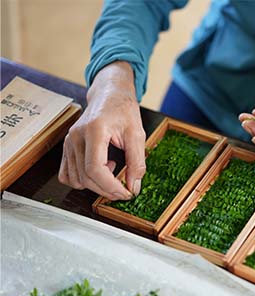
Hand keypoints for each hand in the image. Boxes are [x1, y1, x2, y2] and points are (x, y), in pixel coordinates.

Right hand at [58, 61, 145, 199]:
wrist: (109, 94)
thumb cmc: (123, 110)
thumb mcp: (137, 134)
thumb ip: (137, 162)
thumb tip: (133, 187)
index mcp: (94, 131)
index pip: (95, 169)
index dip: (111, 187)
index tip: (126, 193)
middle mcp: (76, 137)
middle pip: (85, 177)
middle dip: (107, 190)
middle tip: (125, 190)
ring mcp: (68, 142)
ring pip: (76, 179)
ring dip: (96, 185)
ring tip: (112, 169)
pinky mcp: (66, 146)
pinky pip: (67, 174)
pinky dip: (82, 180)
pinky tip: (99, 168)